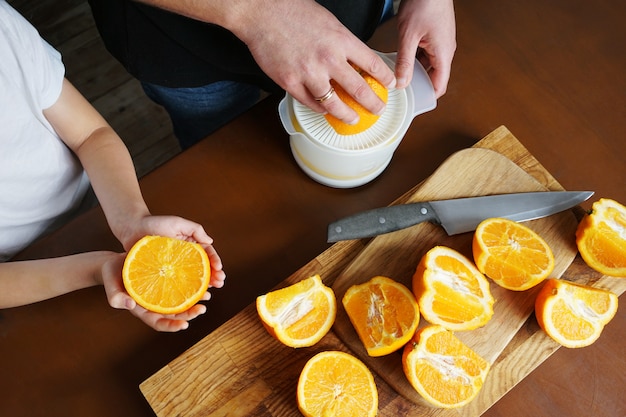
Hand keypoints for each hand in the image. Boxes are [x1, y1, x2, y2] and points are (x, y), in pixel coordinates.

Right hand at [100, 253, 211, 331]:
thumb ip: (115, 297)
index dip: (172, 326)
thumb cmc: (111, 275)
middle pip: (175, 314)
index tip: (185, 325)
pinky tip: (203, 280)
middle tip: (203, 308)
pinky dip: (191, 285)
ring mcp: (162, 292)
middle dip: (190, 313)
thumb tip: (130, 305)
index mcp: (143, 309)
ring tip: (208, 295)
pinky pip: (181, 285)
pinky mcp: (166, 280)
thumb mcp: (110, 285)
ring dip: (196, 300)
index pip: (159, 323)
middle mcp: (155, 303)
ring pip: (182, 300)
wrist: (116, 261)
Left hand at [118, 215, 225, 288]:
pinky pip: (175, 284)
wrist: (132, 229)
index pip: (207, 254)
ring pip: (192, 279)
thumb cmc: (154, 223)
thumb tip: (210, 241)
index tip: (219, 269)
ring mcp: (174, 268)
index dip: (215, 261)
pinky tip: (191, 298)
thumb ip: (195, 229)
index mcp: (191, 245)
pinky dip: (184, 292)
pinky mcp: (162, 275)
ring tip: (210, 292)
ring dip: (204, 286)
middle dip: (214, 276)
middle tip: (220, 283)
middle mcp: (184, 258)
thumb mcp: (177, 222)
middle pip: (203, 268)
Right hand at [236, 0, 395, 124]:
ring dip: (347, 115)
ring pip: (335, 104)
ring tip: (353, 118)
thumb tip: (354, 60)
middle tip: (378, 109)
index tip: (390, 85)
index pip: (372, 64)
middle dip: (373, 104)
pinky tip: (325, 109)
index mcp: (341, 40)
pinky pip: (310, 103)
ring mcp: (309, 73)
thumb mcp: (329, 22)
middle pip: (359, 90)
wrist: (262, 12)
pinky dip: (320, 108)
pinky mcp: (290, 82)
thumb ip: (342, 43)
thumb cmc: (293, 11)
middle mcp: (328, 59)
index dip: (384, 78)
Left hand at [396, 0, 455, 96]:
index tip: (413, 104)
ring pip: (428, 66)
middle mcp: (445, 50)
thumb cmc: (424, 3)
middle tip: (400, 91)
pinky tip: (401, 60)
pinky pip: (425, 54)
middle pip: (433, 77)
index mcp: (443, 53)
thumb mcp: (408, 35)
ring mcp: (440, 43)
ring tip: (398, 76)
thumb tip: (401, 83)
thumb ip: (404, 61)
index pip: (439, 85)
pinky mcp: (434, 36)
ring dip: (414, 72)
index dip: (427, 97)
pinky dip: (414, 60)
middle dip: (418, 85)